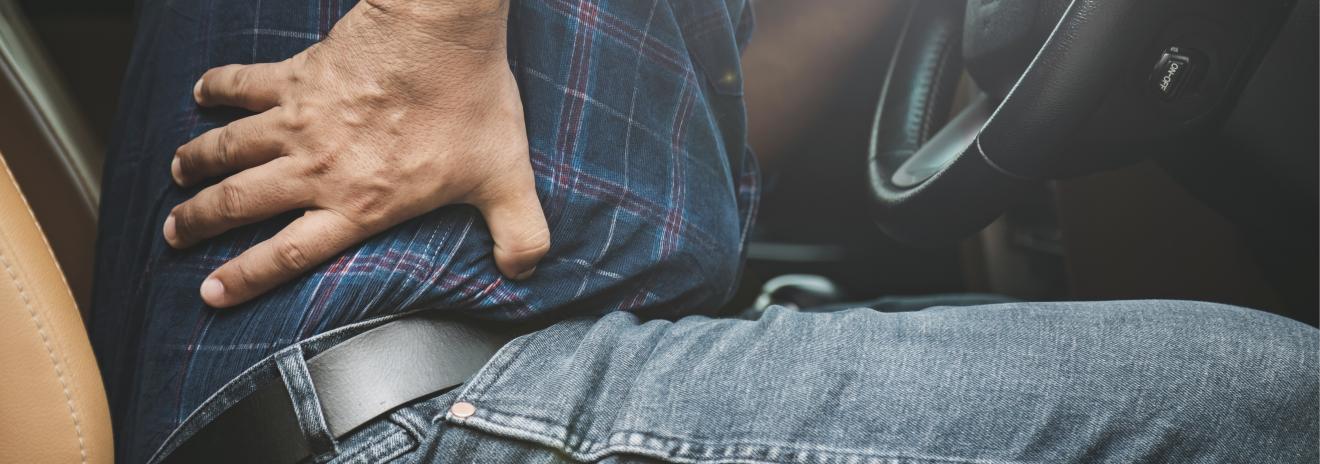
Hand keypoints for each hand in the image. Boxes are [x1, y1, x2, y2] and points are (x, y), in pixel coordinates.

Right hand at [164, 0, 548, 307]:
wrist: (440, 32)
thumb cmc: (469, 102)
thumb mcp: (506, 179)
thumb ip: (519, 233)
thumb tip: (527, 271)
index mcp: (360, 204)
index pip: (289, 254)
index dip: (246, 278)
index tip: (211, 292)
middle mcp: (317, 168)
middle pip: (241, 203)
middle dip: (201, 223)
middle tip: (174, 235)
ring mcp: (299, 120)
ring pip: (229, 148)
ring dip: (197, 163)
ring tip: (177, 175)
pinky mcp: (296, 75)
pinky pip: (243, 83)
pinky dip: (217, 88)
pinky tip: (201, 93)